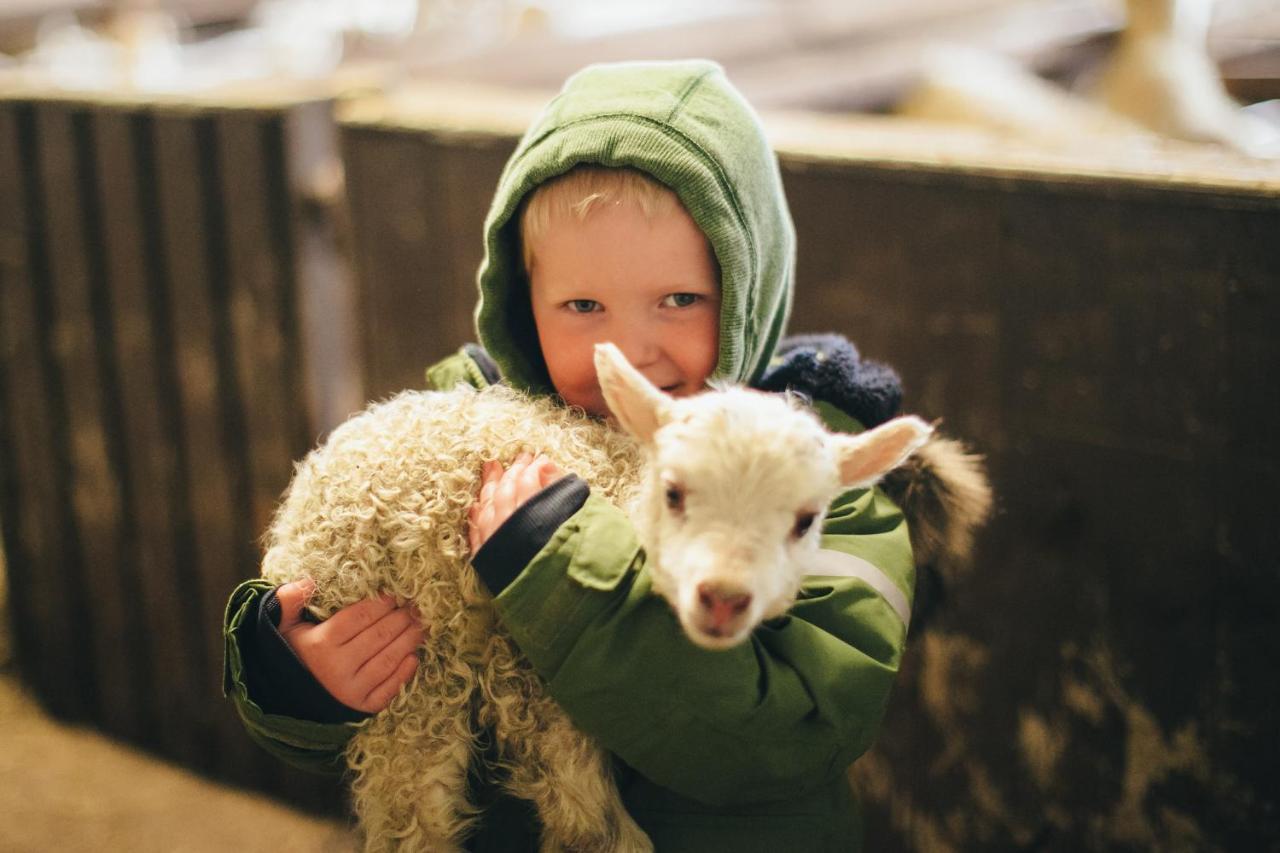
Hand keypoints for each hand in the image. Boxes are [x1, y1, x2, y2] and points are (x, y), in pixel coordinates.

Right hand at [274, 578, 424, 713]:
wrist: (285, 701)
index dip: (381, 603)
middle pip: (379, 636)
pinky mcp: (361, 708)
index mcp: (320, 644)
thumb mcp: (283, 628)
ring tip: (421, 626)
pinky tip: (414, 656)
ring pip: (389, 660)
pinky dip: (404, 672)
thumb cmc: (291, 656)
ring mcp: (351, 690)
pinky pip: (389, 689)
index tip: (394, 595)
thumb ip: (289, 601)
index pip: (360, 617)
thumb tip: (308, 581)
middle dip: (401, 618)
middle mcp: (337, 668)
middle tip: (415, 607)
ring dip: (409, 640)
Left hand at [467, 452, 562, 554]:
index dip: (534, 468)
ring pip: (487, 509)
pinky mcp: (487, 561)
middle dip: (514, 471)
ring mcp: (495, 544)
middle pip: (505, 492)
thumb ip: (557, 490)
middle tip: (522, 457)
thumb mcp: (571, 521)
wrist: (552, 603)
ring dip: (490, 487)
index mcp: (531, 517)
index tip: (541, 459)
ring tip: (493, 468)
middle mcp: (508, 527)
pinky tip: (475, 506)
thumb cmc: (565, 560)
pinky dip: (476, 519)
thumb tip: (545, 464)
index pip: (527, 482)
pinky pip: (477, 535)